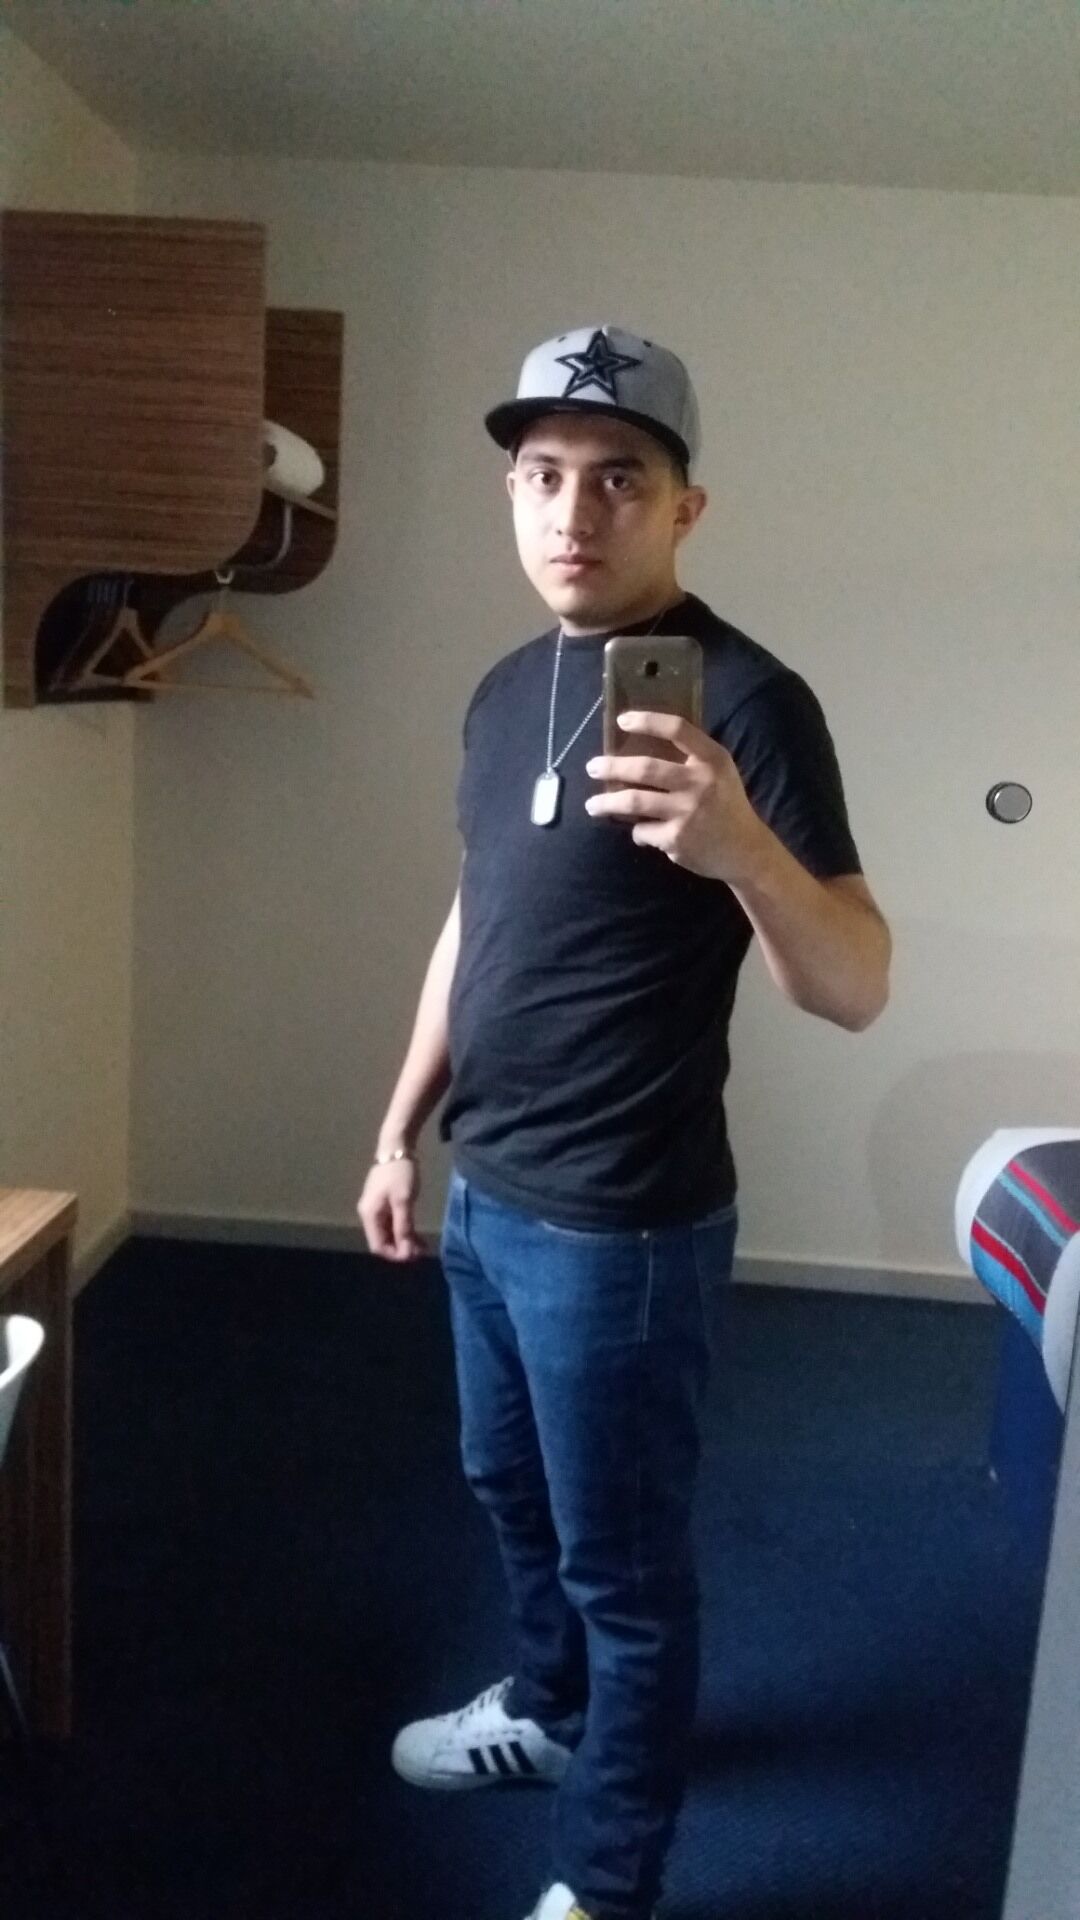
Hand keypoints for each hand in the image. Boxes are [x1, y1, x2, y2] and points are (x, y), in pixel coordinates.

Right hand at [357, 1156, 429, 1261]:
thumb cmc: (399, 1173)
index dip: (395, 1254)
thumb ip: (403, 1227)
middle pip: (383, 1240)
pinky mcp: (385, 1202)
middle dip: (401, 1248)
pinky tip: (417, 1234)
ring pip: (389, 1232)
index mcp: (370, 1215)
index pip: (378, 1246)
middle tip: (422, 1251)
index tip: (414, 1255)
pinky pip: (392, 1222)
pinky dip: (404, 1229)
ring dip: (404, 1240)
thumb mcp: (403, 1201)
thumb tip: (405, 1251)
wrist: (396, 1147)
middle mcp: (370, 1214)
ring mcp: (377, 1208)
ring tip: (423, 1245)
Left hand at [584, 710, 767, 885]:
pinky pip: (643, 830)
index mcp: (712, 759)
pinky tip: (642, 833)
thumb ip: (689, 757)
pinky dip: (638, 832)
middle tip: (592, 767)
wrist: (745, 850)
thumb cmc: (725, 804)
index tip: (622, 720)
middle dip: (612, 767)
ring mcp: (687, 812)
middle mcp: (700, 782)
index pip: (678, 729)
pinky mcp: (677, 838)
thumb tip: (637, 750)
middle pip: (645, 768)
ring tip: (592, 805)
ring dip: (607, 804)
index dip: (648, 721)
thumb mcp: (718, 772)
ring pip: (634, 802)